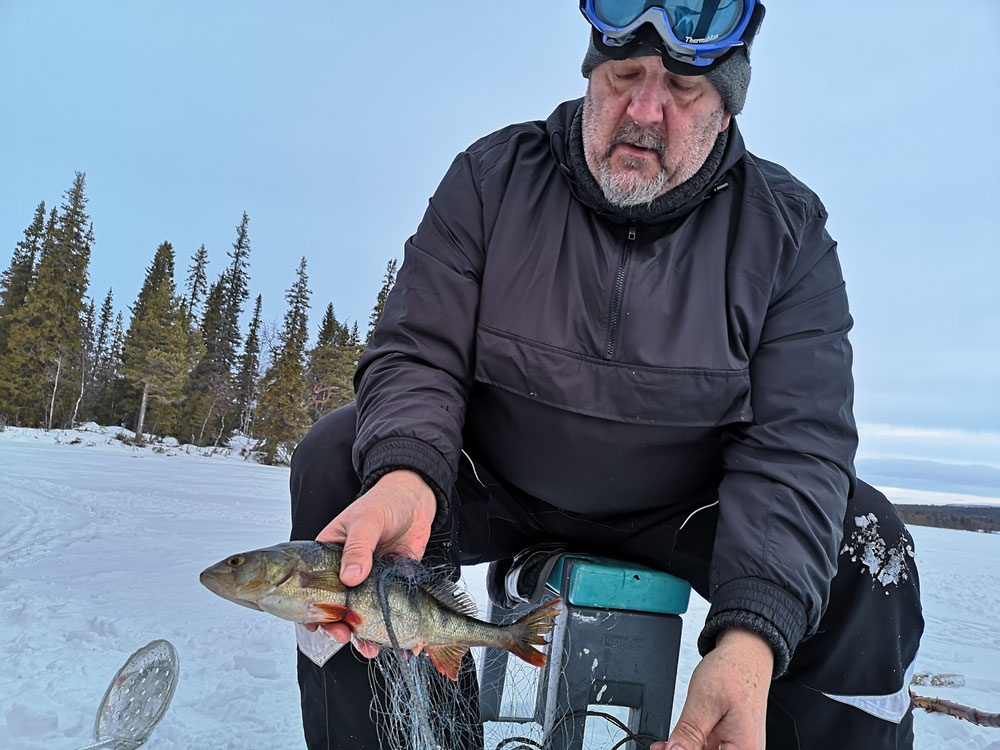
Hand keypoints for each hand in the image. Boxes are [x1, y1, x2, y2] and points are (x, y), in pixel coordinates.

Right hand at [306, 469, 436, 652]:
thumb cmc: (383, 502)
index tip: (317, 625)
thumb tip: (350, 578)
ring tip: (372, 649)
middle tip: (346, 637)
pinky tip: (401, 642)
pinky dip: (395, 628)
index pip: (312, 587)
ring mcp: (370, 581)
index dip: (311, 610)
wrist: (417, 498)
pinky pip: (391, 610)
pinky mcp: (393, 585)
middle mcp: (346, 572)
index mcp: (329, 556)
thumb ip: (357, 548)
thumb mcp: (365, 521)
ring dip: (367, 635)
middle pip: (337, 608)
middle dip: (340, 628)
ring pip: (364, 615)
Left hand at [653, 628, 772, 749]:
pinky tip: (673, 741)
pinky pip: (707, 748)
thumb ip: (689, 733)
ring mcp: (737, 746)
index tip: (668, 749)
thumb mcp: (704, 701)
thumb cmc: (734, 671)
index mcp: (745, 748)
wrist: (745, 654)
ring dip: (683, 749)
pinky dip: (689, 745)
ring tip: (663, 745)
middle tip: (662, 747)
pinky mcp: (728, 739)